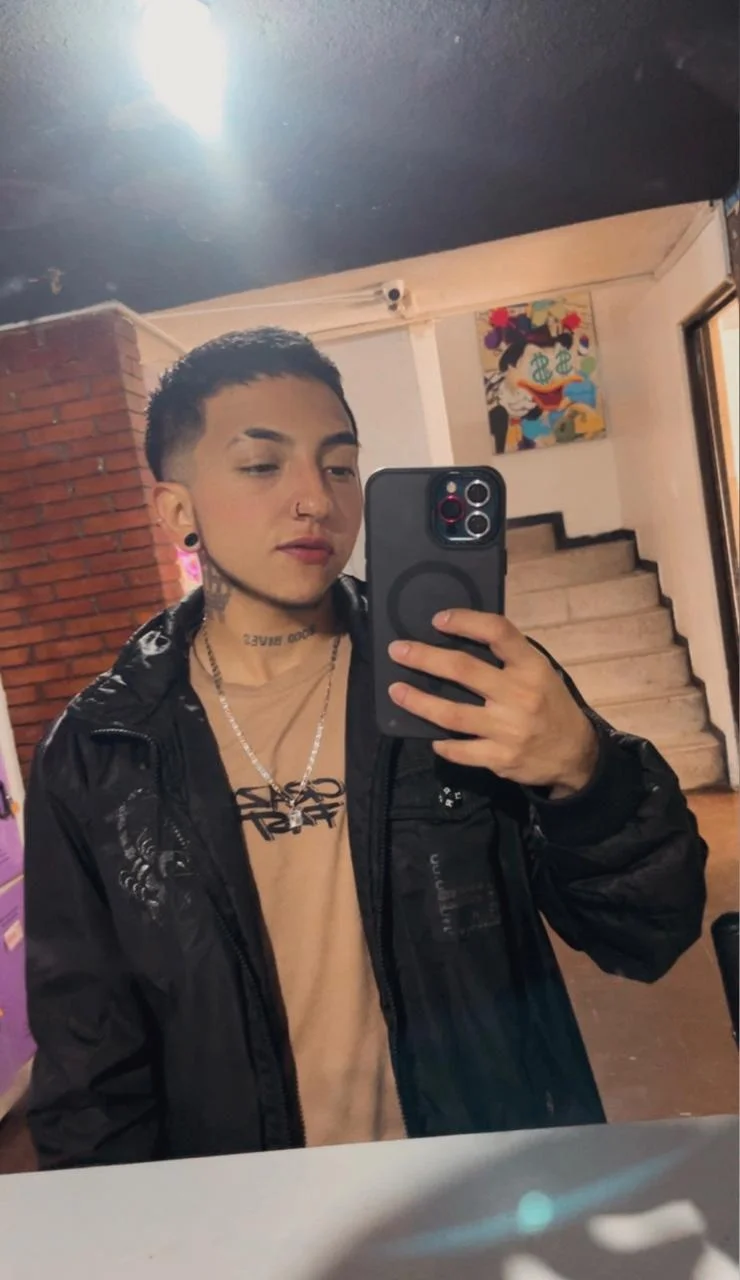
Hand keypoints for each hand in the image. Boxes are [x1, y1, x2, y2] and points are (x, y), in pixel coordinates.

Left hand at [388, 609, 598, 795]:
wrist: (576, 755)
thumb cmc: (551, 705)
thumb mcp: (540, 672)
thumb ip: (508, 658)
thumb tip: (459, 638)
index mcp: (531, 666)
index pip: (497, 632)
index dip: (465, 621)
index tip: (437, 620)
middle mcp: (519, 694)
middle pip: (462, 669)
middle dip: (424, 658)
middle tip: (397, 651)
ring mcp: (508, 729)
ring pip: (451, 714)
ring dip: (418, 701)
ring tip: (396, 691)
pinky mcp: (500, 758)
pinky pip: (461, 750)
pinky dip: (442, 743)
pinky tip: (430, 735)